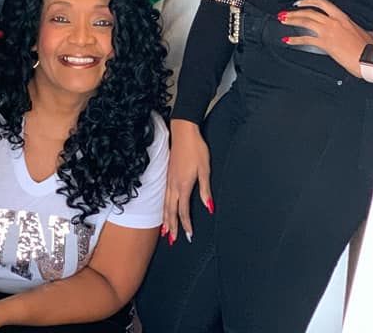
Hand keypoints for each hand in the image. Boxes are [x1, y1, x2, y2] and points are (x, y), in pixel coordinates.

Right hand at [162, 120, 212, 245]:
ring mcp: (168, 179)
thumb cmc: (196, 149)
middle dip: (171, 226)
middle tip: (172, 240)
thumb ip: (205, 190)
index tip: (189, 235)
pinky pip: (163, 195)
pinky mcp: (167, 174)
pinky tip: (164, 209)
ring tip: (165, 231)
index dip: (186, 224)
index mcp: (183, 185)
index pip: (183, 210)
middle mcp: (173, 184)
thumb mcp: (205, 169)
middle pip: (171, 210)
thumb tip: (209, 207)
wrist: (183, 131)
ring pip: (165, 203)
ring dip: (165, 218)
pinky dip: (163, 206)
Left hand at [279, 0, 372, 78]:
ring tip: (282, 21)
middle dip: (295, 12)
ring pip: (305, 21)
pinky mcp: (325, 44)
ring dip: (292, 20)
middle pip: (309, 12)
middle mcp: (333, 21)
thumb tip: (371, 34)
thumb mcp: (369, 34)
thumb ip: (364, 32)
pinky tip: (288, 40)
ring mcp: (328, 32)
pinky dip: (295, 40)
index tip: (300, 3)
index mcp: (342, 17)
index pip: (322, 3)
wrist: (371, 59)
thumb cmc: (371, 49)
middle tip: (285, 13)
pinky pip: (306, 40)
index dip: (308, 1)